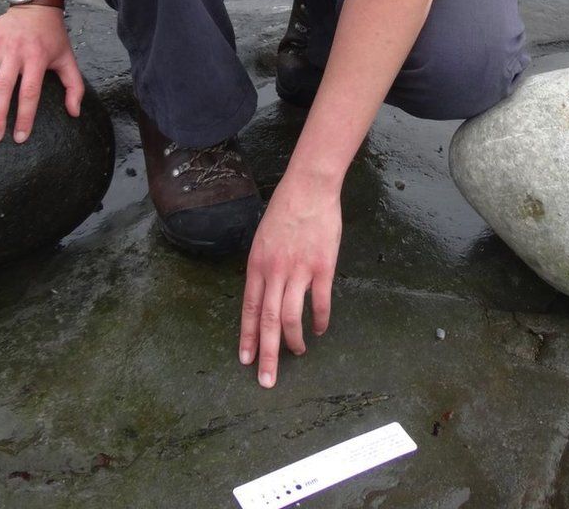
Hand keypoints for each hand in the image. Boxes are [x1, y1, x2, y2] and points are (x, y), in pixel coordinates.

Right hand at [0, 6, 82, 143]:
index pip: (29, 92)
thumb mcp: (68, 58)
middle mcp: (14, 52)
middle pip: (2, 88)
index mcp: (36, 58)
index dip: (25, 117)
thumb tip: (75, 113)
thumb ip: (74, 86)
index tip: (19, 137)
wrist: (35, 6)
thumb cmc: (52, 37)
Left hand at [239, 172, 341, 387]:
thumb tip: (263, 294)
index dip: (248, 336)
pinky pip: (320, 302)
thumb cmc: (285, 210)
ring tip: (296, 353)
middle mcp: (274, 271)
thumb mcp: (262, 239)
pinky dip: (319, 320)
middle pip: (269, 321)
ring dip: (293, 341)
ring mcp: (299, 270)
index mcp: (257, 264)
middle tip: (266, 380)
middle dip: (267, 354)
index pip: (250, 309)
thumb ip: (262, 268)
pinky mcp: (322, 267)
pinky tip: (319, 330)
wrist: (309, 188)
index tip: (246, 360)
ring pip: (292, 316)